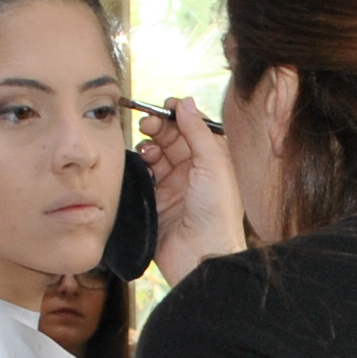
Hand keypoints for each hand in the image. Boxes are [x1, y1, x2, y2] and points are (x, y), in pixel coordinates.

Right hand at [141, 97, 245, 283]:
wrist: (201, 254)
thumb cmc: (217, 213)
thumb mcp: (213, 164)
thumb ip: (198, 131)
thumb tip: (186, 103)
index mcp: (213, 162)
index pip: (194, 129)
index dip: (180, 115)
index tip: (166, 106)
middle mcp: (194, 173)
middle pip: (172, 139)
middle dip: (160, 127)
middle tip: (148, 124)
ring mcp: (173, 188)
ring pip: (156, 155)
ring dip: (149, 146)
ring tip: (147, 148)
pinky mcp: (155, 202)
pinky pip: (143, 177)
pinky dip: (140, 166)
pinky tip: (141, 162)